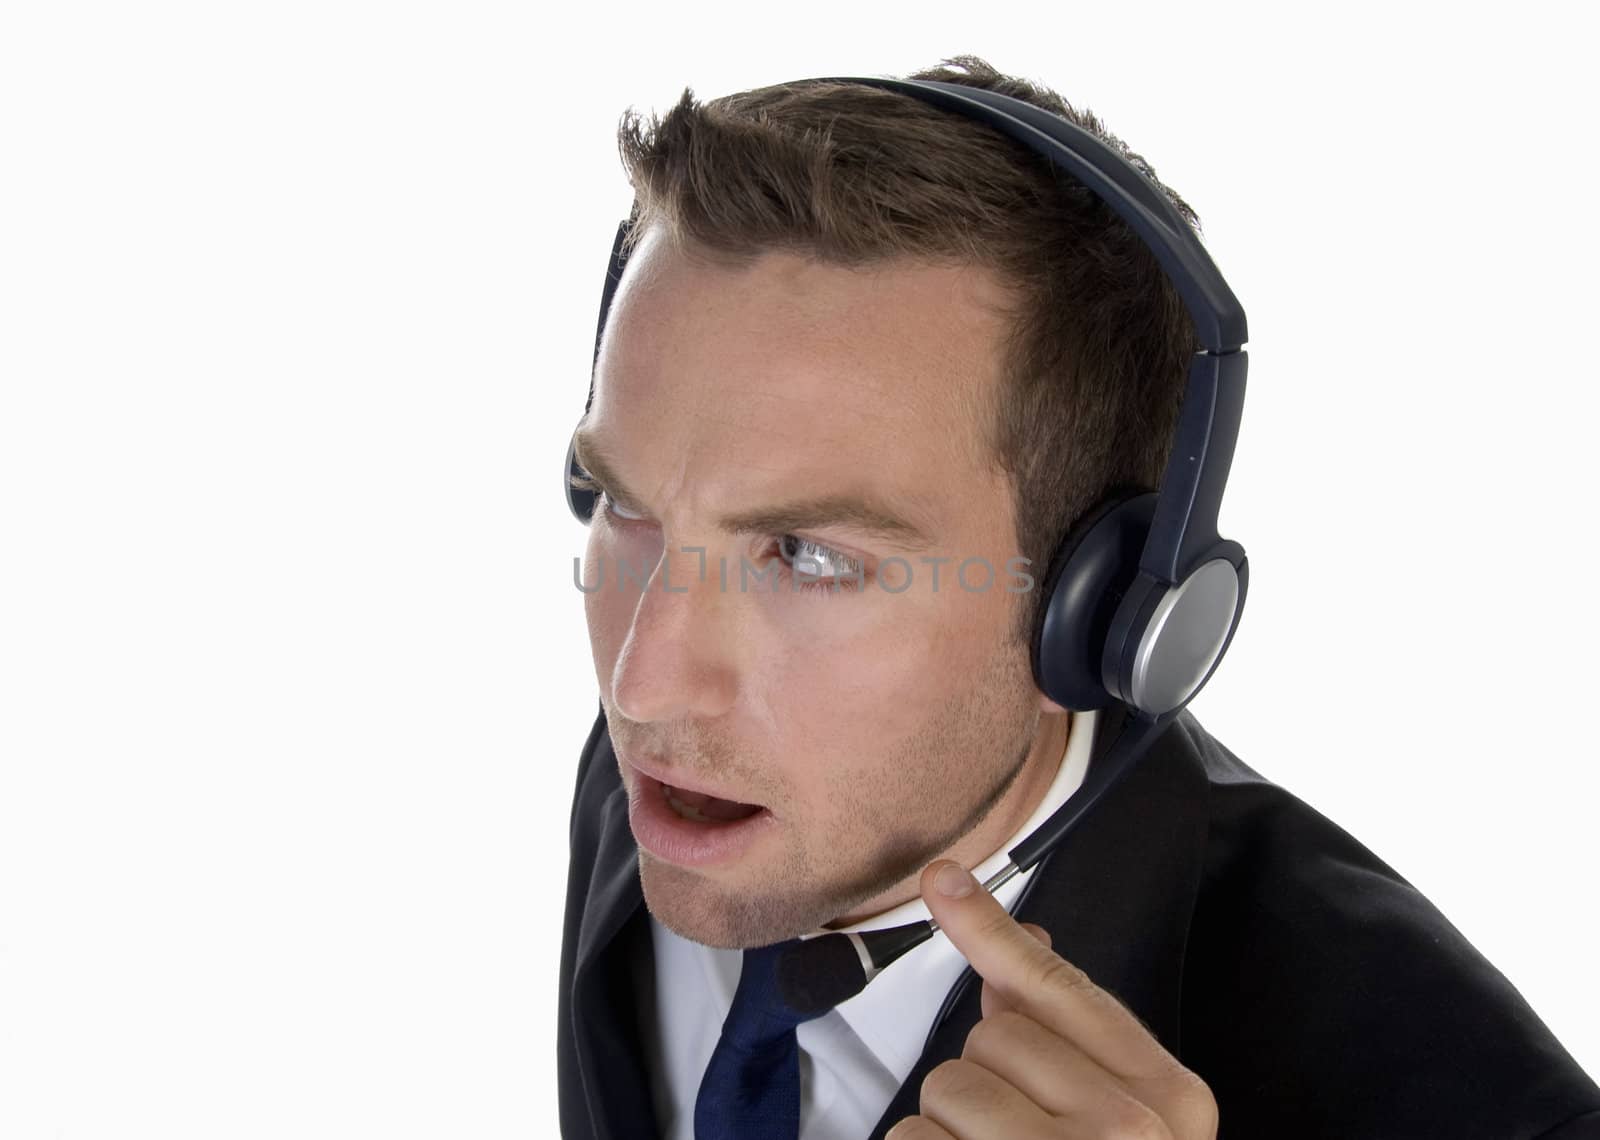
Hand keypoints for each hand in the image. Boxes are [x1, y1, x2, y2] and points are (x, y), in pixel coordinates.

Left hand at [886, 860, 1217, 1139]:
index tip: (942, 879)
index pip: (1064, 991)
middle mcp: (1128, 1133)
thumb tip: (1009, 962)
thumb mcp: (1129, 1126)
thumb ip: (1072, 1044)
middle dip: (985, 1083)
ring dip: (948, 1133)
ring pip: (945, 1090)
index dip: (994, 932)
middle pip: (991, 1042)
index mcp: (1169, 1100)